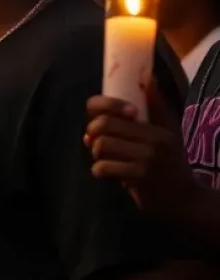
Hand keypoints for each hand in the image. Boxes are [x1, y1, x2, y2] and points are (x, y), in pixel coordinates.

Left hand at [85, 82, 196, 221]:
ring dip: (96, 154)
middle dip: (92, 133)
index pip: (114, 106)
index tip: (100, 119)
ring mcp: (147, 160)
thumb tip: (149, 77)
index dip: (100, 107)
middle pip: (103, 124)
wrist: (186, 202)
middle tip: (95, 141)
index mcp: (156, 127)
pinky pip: (104, 168)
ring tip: (105, 159)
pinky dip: (100, 171)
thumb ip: (157, 107)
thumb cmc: (172, 164)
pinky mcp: (140, 178)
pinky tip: (109, 174)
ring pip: (101, 145)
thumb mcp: (169, 133)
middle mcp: (153, 140)